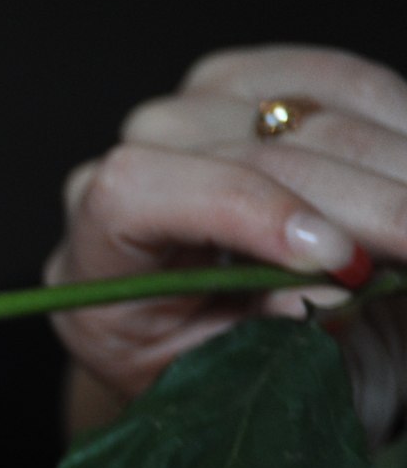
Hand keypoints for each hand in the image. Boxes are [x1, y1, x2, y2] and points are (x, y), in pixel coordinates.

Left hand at [47, 44, 406, 439]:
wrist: (232, 339)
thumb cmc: (236, 374)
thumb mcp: (255, 387)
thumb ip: (288, 343)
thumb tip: (343, 293)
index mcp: (92, 264)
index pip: (133, 194)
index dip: (245, 212)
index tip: (341, 260)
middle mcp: (118, 175)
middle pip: (249, 155)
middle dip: (369, 203)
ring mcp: (180, 117)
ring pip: (305, 114)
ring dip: (399, 162)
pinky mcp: (240, 84)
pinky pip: (332, 80)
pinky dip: (397, 120)